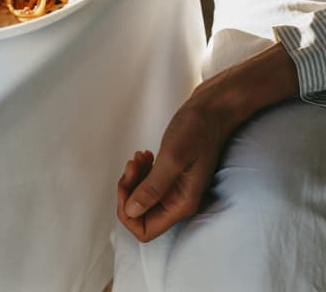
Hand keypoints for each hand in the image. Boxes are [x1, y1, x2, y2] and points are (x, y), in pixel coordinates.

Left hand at [117, 99, 228, 241]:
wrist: (212, 110)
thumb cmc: (196, 130)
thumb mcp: (173, 158)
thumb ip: (153, 187)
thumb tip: (132, 212)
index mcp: (180, 205)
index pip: (145, 231)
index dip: (129, 212)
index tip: (127, 184)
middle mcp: (178, 202)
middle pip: (140, 214)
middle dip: (129, 191)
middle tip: (133, 165)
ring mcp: (175, 189)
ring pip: (142, 198)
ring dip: (134, 178)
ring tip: (139, 157)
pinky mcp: (172, 175)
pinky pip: (148, 183)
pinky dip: (141, 171)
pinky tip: (145, 155)